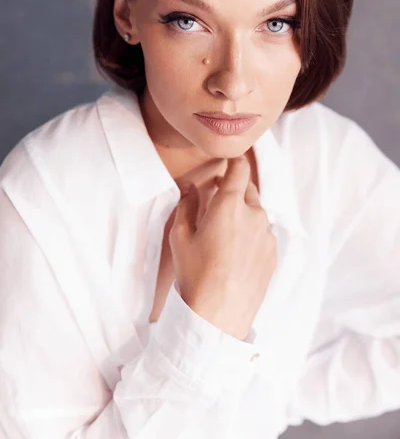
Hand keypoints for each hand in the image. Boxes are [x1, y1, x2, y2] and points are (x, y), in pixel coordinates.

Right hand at [169, 156, 276, 340]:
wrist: (218, 316)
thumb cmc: (195, 275)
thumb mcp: (180, 237)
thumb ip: (186, 206)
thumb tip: (191, 188)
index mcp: (229, 204)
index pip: (240, 169)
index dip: (234, 163)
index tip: (227, 165)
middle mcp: (254, 214)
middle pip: (249, 190)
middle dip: (234, 191)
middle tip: (217, 205)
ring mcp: (267, 235)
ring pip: (256, 214)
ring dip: (244, 215)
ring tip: (225, 236)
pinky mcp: (273, 254)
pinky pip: (263, 235)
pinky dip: (252, 235)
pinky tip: (237, 255)